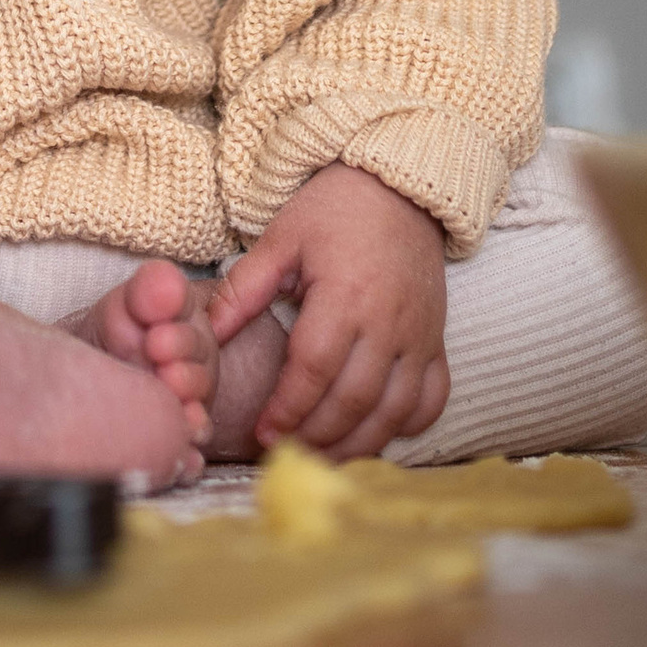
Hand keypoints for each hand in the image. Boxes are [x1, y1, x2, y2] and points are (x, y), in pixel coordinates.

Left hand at [207, 162, 447, 460]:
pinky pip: (432, 398)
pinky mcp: (437, 341)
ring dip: (358, 443)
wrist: (399, 189)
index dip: (288, 408)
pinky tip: (377, 436)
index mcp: (345, 296)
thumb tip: (209, 334)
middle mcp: (388, 322)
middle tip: (287, 454)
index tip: (263, 433)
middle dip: (317, 436)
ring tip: (323, 458)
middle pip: (354, 400)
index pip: (314, 369)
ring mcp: (420, 336)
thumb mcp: (282, 237)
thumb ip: (244, 288)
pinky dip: (408, 425)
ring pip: (394, 410)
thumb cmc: (335, 209)